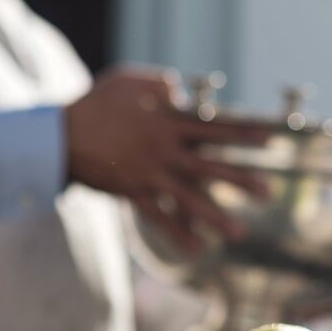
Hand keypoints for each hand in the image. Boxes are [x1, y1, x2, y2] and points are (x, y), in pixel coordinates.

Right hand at [64, 67, 268, 254]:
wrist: (59, 135)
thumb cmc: (93, 103)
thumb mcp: (126, 79)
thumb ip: (157, 81)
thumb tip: (178, 87)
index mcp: (169, 121)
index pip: (215, 128)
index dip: (244, 134)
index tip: (272, 141)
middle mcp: (165, 148)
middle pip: (211, 166)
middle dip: (242, 179)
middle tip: (269, 192)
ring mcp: (150, 173)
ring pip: (190, 198)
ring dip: (216, 217)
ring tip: (240, 233)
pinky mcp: (133, 192)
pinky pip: (159, 216)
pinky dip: (178, 234)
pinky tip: (196, 251)